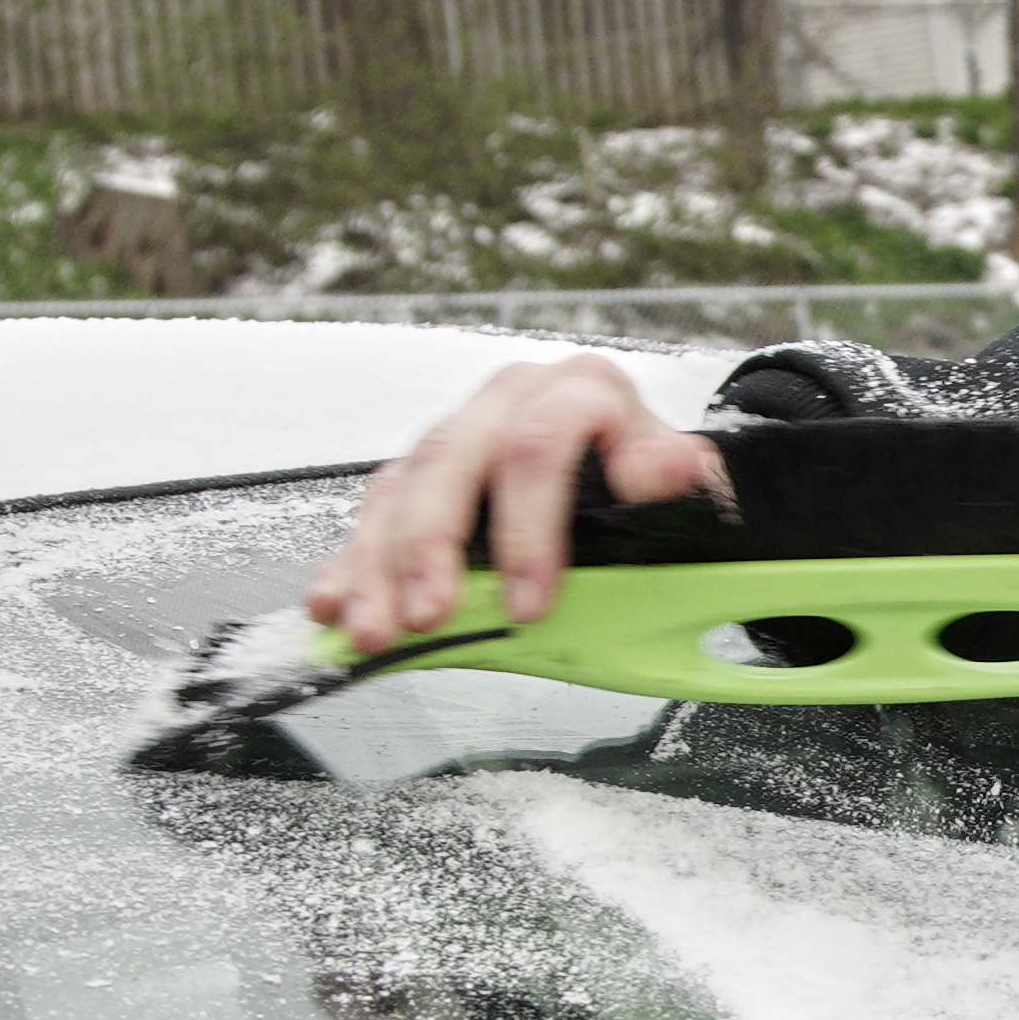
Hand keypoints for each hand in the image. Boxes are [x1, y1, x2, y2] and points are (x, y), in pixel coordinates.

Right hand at [305, 355, 717, 650]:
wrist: (632, 458)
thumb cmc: (649, 469)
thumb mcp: (680, 474)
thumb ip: (670, 477)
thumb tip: (674, 466)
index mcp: (580, 390)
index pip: (539, 445)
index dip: (528, 529)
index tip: (528, 601)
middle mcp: (509, 401)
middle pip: (451, 461)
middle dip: (432, 547)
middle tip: (430, 616)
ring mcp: (459, 434)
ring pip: (402, 488)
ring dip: (381, 567)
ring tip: (377, 629)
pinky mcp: (421, 473)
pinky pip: (374, 513)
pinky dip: (353, 564)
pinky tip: (339, 604)